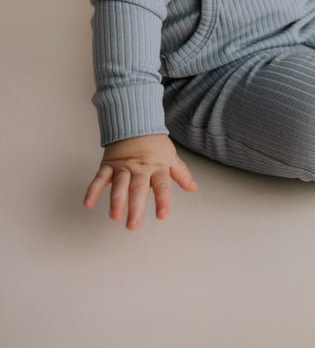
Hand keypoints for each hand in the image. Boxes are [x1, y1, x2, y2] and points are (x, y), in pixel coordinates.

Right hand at [83, 134, 197, 229]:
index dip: (162, 200)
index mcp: (157, 167)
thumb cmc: (154, 143)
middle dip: (135, 207)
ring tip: (115, 216)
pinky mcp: (108, 165)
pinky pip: (99, 178)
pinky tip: (88, 203)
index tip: (162, 215)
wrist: (134, 123)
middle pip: (138, 188)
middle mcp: (140, 168)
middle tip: (132, 225)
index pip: (161, 185)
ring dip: (116, 201)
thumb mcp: (170, 156)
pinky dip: (93, 190)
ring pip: (119, 185)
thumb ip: (181, 173)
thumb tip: (193, 188)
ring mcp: (123, 167)